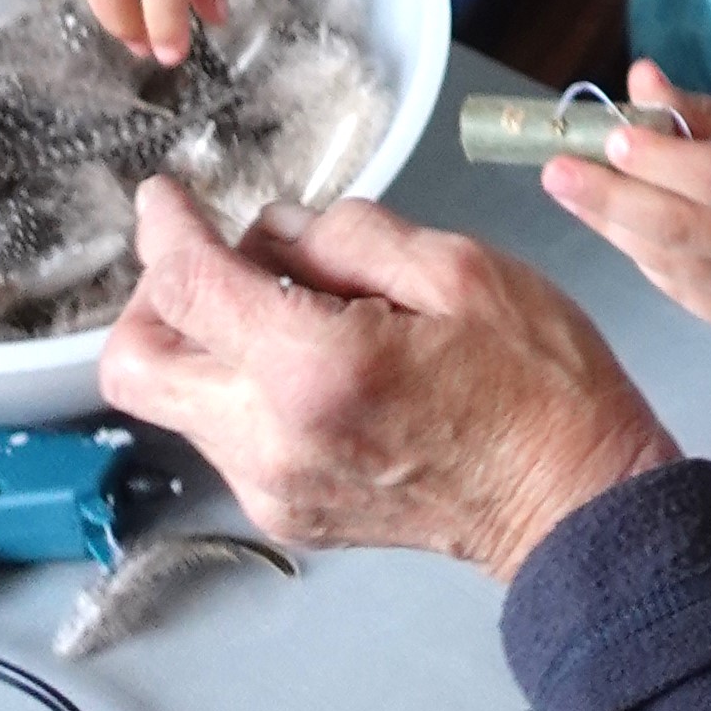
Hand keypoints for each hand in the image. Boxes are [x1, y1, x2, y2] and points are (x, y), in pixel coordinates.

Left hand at [100, 177, 676, 577]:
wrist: (574, 502)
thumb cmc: (537, 383)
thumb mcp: (459, 267)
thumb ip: (347, 235)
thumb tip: (275, 233)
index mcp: (313, 369)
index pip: (184, 287)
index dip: (165, 228)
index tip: (169, 197)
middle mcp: (272, 441)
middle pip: (136, 366)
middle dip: (154, 299)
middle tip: (211, 261)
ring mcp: (273, 488)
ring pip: (177, 403)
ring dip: (207, 342)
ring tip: (295, 310)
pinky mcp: (287, 512)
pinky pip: (225, 436)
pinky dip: (243, 386)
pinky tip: (314, 362)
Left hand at [538, 63, 710, 341]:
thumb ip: (705, 110)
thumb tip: (640, 81)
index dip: (661, 159)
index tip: (611, 137)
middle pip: (685, 230)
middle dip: (612, 199)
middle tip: (557, 171)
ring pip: (670, 262)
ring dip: (613, 225)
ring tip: (572, 189)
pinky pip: (676, 286)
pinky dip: (639, 251)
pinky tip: (616, 222)